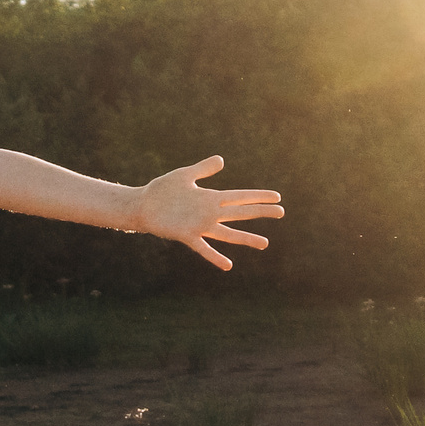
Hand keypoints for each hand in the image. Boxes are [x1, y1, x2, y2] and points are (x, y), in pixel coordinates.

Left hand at [132, 156, 282, 269]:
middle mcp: (210, 213)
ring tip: (264, 243)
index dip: (258, 196)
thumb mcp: (185, 175)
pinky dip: (215, 257)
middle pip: (240, 213)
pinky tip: (228, 265)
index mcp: (211, 198)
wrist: (142, 205)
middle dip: (260, 212)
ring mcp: (200, 226)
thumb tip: (221, 159)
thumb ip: (203, 168)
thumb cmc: (163, 191)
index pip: (240, 197)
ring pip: (228, 233)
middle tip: (281, 212)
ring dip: (246, 238)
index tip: (277, 197)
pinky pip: (204, 248)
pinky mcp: (187, 235)